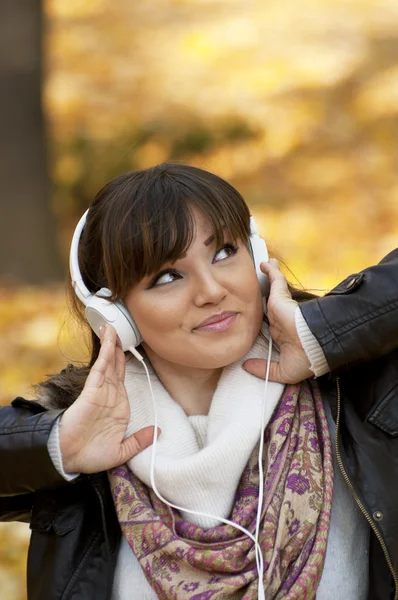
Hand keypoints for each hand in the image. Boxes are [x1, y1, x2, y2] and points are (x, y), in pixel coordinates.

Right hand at [59, 324, 158, 472]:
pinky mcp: (92, 390)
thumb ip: (139, 440)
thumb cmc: (92, 456)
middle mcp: (111, 395)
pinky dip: (106, 352)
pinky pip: (101, 367)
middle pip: (117, 365)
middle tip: (121, 327)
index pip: (123, 378)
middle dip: (119, 347)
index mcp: (119, 406)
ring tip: (114, 325)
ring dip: (112, 344)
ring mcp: (101, 391)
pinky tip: (110, 339)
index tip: (129, 347)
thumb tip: (158, 431)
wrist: (70, 459)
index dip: (125, 362)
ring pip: (109, 362)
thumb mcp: (122, 451)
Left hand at [243, 259, 312, 383]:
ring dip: (269, 279)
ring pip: (273, 290)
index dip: (261, 322)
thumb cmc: (305, 360)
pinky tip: (264, 263)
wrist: (315, 345)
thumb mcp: (282, 371)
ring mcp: (282, 308)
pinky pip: (275, 281)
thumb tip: (245, 365)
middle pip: (268, 305)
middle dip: (264, 296)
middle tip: (254, 290)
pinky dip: (270, 271)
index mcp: (282, 336)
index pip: (269, 326)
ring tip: (264, 268)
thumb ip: (263, 369)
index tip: (251, 319)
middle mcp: (281, 320)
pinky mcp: (281, 298)